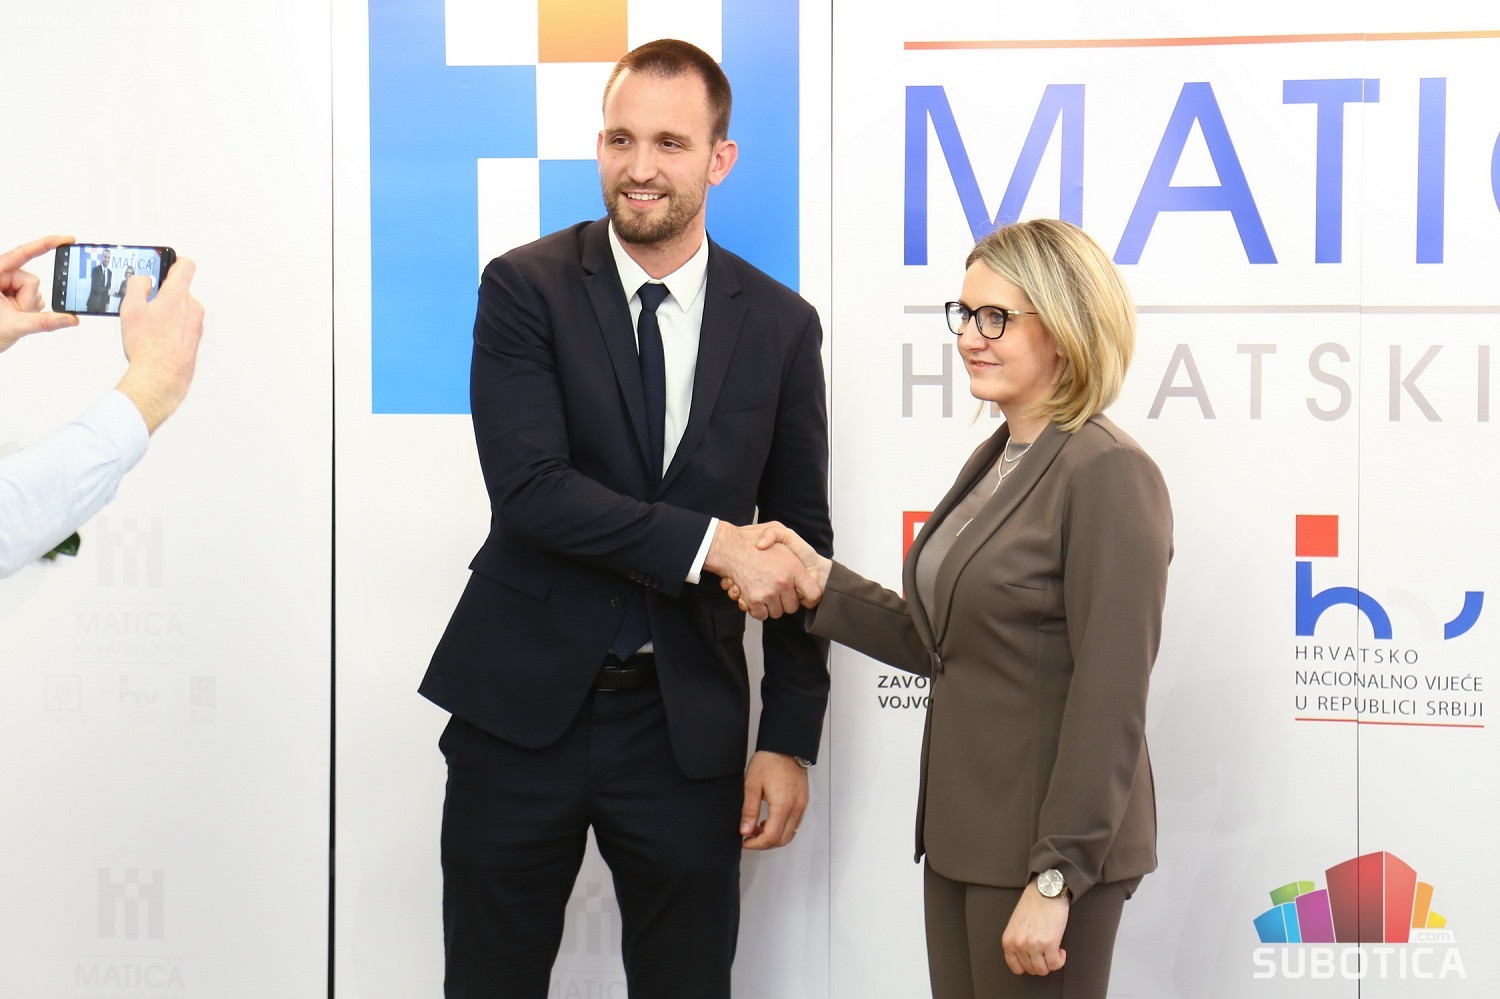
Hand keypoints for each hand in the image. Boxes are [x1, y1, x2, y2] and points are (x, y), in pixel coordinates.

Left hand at [0, 235, 79, 350]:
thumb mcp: (14, 326)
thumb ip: (44, 322)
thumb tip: (71, 318)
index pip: (23, 253)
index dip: (47, 244)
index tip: (68, 239)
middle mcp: (1, 275)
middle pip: (32, 279)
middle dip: (28, 299)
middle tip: (13, 313)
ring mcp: (6, 284)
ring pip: (34, 290)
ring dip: (28, 306)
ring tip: (10, 316)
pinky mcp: (12, 293)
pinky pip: (33, 297)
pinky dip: (29, 308)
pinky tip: (14, 315)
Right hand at [113, 258, 204, 432]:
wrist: (161, 378)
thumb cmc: (147, 347)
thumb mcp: (131, 309)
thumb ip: (137, 286)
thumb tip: (145, 279)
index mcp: (178, 296)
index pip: (185, 266)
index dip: (175, 261)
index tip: (166, 263)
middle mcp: (193, 308)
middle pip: (178, 290)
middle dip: (162, 294)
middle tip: (144, 305)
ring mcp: (196, 324)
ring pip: (180, 309)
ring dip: (166, 312)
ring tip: (147, 328)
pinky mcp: (195, 339)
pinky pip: (182, 325)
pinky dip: (170, 327)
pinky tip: (156, 339)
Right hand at [704, 520, 813, 620]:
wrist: (729, 547)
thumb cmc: (751, 539)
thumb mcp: (779, 530)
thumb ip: (793, 543)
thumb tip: (801, 564)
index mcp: (794, 568)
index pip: (813, 594)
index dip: (807, 597)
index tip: (801, 595)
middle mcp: (783, 582)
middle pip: (792, 607)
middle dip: (785, 601)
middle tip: (776, 590)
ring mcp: (769, 593)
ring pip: (777, 613)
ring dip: (771, 606)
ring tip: (764, 591)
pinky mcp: (754, 600)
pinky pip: (761, 615)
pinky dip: (757, 610)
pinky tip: (755, 597)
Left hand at [740, 751, 808, 849]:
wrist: (785, 746)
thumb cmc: (769, 761)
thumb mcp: (752, 785)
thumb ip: (749, 810)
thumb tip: (745, 830)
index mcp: (783, 804)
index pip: (772, 836)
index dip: (757, 844)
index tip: (745, 841)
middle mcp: (796, 807)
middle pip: (783, 839)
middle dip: (765, 844)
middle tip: (750, 837)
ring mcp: (802, 805)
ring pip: (790, 834)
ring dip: (774, 837)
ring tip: (758, 828)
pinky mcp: (803, 801)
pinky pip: (794, 823)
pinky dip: (782, 828)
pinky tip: (770, 820)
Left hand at [1000, 879, 1068, 975]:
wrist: (1045, 891)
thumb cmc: (1032, 904)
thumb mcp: (1016, 925)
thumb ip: (1017, 941)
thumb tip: (1026, 958)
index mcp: (1008, 941)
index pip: (1016, 967)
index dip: (1027, 966)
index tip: (1035, 960)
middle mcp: (1019, 945)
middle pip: (1031, 970)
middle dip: (1041, 963)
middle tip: (1046, 953)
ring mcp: (1033, 945)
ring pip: (1043, 970)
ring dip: (1051, 963)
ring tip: (1053, 951)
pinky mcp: (1049, 943)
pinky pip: (1056, 964)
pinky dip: (1060, 960)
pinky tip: (1060, 950)